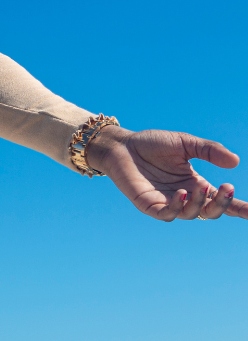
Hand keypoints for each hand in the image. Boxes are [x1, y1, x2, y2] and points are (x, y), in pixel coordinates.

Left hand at [86, 126, 247, 220]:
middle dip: (223, 204)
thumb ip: (210, 150)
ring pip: (192, 214)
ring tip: (198, 186)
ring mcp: (167, 202)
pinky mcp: (149, 205)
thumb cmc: (152, 144)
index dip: (240, 208)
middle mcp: (185, 196)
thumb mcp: (185, 143)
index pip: (222, 200)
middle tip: (227, 188)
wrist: (122, 145)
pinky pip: (168, 214)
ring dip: (200, 202)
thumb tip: (236, 162)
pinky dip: (178, 207)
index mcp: (196, 184)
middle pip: (211, 212)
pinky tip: (181, 193)